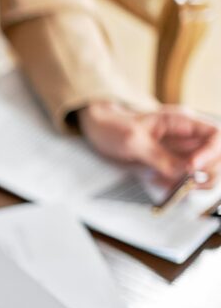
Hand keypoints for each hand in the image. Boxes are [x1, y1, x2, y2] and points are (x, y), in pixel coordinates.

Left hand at [78, 101, 220, 186]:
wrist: (100, 129)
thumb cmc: (115, 126)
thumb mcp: (133, 140)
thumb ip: (160, 156)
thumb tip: (184, 172)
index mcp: (182, 122)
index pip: (216, 135)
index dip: (211, 153)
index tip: (192, 167)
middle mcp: (187, 137)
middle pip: (216, 157)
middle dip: (203, 172)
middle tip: (181, 181)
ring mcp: (181, 151)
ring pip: (205, 171)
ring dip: (190, 182)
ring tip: (163, 181)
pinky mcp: (172, 164)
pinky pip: (186, 179)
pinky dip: (177, 186)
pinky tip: (159, 182)